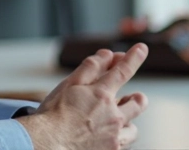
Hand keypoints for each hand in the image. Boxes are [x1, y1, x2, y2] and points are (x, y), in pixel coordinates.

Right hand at [17, 43, 149, 149]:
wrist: (46, 146)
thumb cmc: (53, 116)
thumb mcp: (68, 85)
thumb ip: (90, 68)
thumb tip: (107, 54)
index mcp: (101, 95)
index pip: (123, 70)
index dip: (134, 58)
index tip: (142, 49)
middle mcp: (113, 116)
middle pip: (137, 103)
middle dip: (137, 98)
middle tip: (132, 97)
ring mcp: (114, 137)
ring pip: (132, 129)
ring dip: (127, 122)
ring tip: (115, 123)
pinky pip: (123, 145)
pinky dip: (118, 140)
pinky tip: (105, 138)